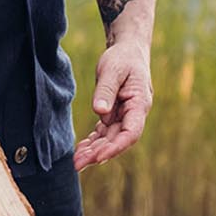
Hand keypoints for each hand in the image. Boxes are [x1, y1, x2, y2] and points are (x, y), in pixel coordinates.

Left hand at [72, 40, 152, 171]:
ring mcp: (124, 116)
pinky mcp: (113, 114)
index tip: (99, 156)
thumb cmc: (123, 58)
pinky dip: (93, 141)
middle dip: (99, 154)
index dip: (116, 147)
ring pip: (109, 139)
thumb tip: (100, 112)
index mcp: (139, 104)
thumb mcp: (113, 70)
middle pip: (118, 140)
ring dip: (94, 151)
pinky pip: (103, 132)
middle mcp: (133, 114)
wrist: (127, 50)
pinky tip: (81, 150)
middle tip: (78, 164)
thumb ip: (106, 90)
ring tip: (76, 162)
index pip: (131, 133)